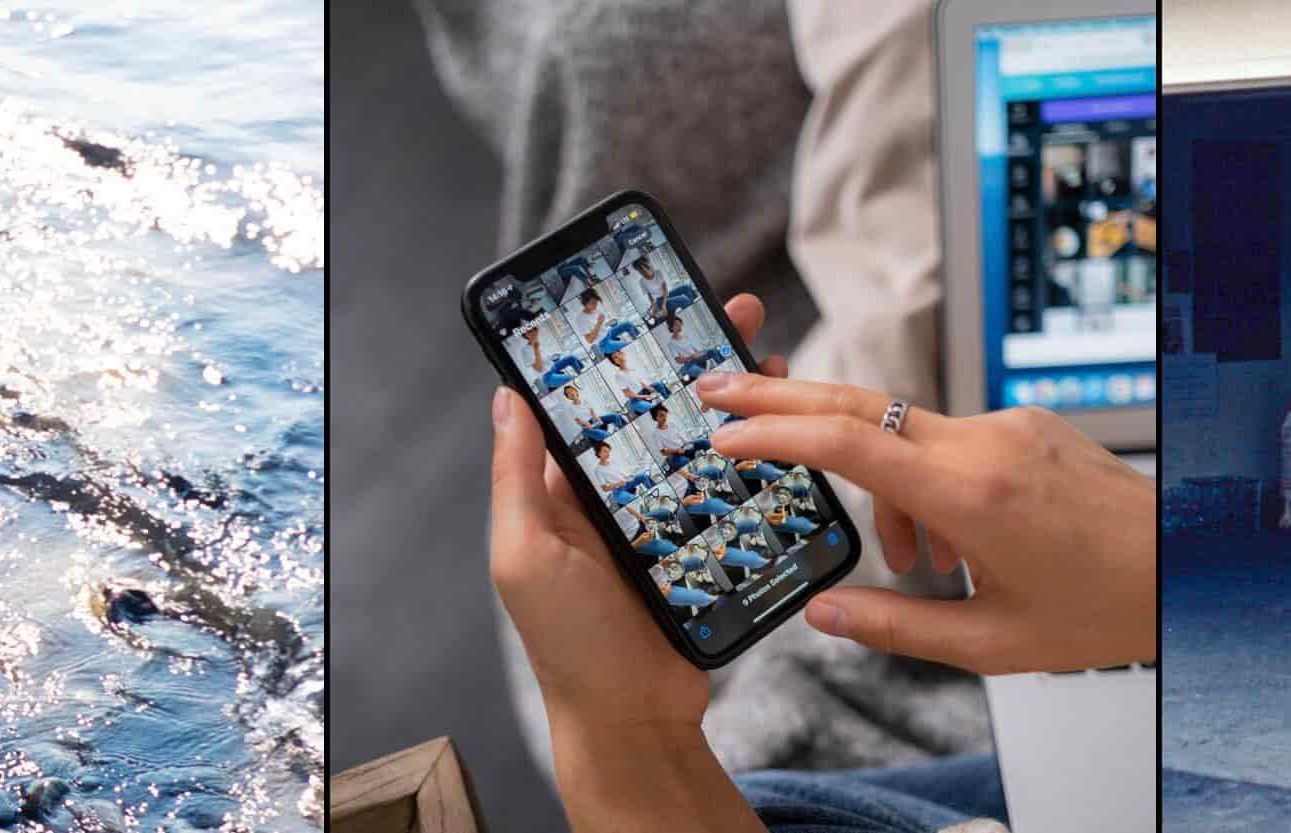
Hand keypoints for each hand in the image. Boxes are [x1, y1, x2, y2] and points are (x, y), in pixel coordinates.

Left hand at [489, 294, 786, 728]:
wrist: (633, 721)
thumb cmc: (569, 646)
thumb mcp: (525, 555)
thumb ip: (517, 478)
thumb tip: (507, 397)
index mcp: (564, 492)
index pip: (592, 405)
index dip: (619, 354)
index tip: (648, 305)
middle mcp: (616, 499)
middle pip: (657, 412)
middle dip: (692, 361)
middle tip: (729, 313)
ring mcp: (665, 522)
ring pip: (702, 445)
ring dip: (733, 402)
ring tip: (766, 357)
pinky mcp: (706, 548)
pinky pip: (733, 492)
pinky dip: (756, 459)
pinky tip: (783, 430)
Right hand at [694, 375, 1157, 674]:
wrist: (1187, 568)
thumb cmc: (1104, 609)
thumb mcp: (992, 643)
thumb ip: (896, 627)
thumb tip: (823, 616)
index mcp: (974, 496)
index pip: (850, 443)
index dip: (776, 433)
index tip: (725, 433)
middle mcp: (988, 443)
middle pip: (858, 403)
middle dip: (782, 399)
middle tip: (719, 394)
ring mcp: (1009, 425)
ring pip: (905, 437)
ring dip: (885, 489)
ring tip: (923, 566)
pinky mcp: (1027, 423)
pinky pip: (950, 441)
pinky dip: (930, 484)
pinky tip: (961, 545)